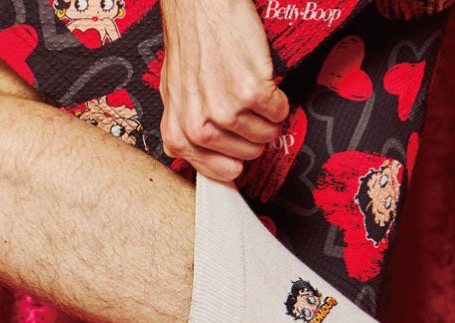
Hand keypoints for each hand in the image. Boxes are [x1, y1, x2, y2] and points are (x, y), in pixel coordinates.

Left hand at [159, 0, 289, 180]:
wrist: (200, 7)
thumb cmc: (190, 46)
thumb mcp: (176, 99)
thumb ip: (189, 134)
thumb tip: (214, 162)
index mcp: (178, 137)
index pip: (223, 173)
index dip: (237, 155)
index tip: (239, 140)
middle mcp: (198, 130)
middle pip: (249, 155)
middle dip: (253, 131)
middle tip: (242, 103)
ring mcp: (224, 112)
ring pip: (266, 136)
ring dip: (266, 115)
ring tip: (249, 90)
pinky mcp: (249, 94)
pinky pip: (279, 113)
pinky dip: (277, 99)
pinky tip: (259, 80)